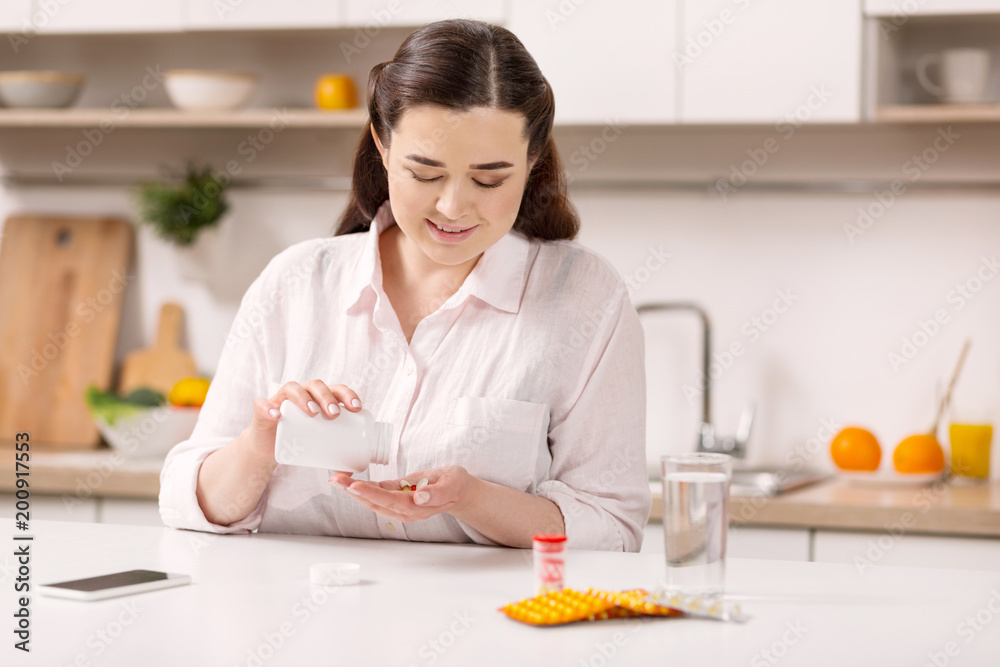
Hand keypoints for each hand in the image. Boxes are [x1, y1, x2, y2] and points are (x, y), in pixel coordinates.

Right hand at [244, 380, 362, 461]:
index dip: (348, 394)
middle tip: (335, 415)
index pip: (336, 389)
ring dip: (304, 398)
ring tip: (313, 412)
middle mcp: (302, 392)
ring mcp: (281, 398)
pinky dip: (268, 407)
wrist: (269, 445)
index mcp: (319, 397)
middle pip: (316, 386)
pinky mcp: (263, 410)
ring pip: (293, 388)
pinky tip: (276, 415)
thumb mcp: (317, 446)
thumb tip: (348, 472)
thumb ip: (332, 457)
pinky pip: (262, 404)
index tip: (357, 408)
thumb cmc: (298, 440)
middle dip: (328, 397)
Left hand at [329, 465, 476, 522]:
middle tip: (335, 479)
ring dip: (352, 490)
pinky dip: (361, 486)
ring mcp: (399, 505)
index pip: (390, 501)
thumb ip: (436, 493)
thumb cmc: (456, 485)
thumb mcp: (452, 485)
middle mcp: (404, 509)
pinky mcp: (396, 497)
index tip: (354, 485)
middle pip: (375, 502)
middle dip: (353, 491)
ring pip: (372, 499)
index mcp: (417, 507)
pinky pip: (376, 493)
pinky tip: (348, 480)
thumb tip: (419, 496)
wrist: (458, 490)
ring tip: (336, 478)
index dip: (371, 493)